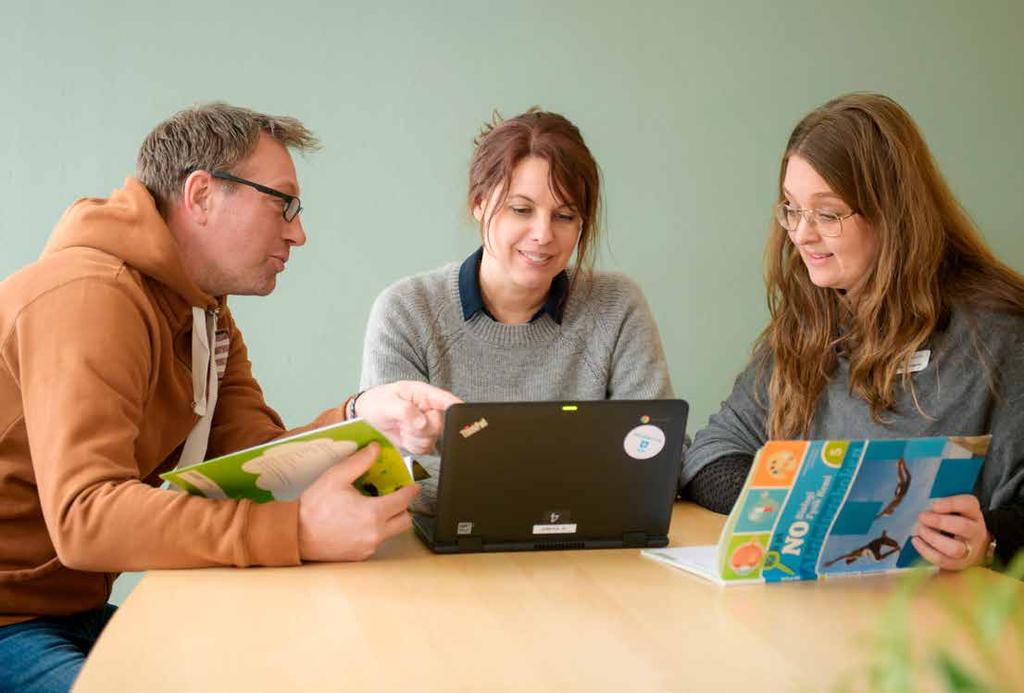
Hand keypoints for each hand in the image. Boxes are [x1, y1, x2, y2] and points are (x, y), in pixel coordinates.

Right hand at [298, 442, 420, 561]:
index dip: (411, 490)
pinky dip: (375, 531)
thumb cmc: (314, 506)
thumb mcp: (336, 477)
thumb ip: (360, 461)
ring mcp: (368, 548)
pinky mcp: (359, 556)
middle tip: (395, 496)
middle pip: (405, 520)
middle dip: (404, 507)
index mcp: (373, 513)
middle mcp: (374, 534)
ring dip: (390, 520)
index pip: (404, 501)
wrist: (295, 534)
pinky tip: (360, 521)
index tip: (413, 485)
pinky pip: (377, 542)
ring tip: (375, 507)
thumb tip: (376, 448)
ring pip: (392, 532)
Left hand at [355, 381, 461, 453]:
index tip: (462, 414)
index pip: (446, 400)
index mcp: (424, 394)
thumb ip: (405, 411)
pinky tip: (404, 438)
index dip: (455, 407)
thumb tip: (422, 423)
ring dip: (415, 438)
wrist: (365, 418)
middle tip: (406, 424)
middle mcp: (429, 410)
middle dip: (422, 429)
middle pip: (440, 425)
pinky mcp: (422, 440)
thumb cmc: (376, 403)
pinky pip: (425, 448)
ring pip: (432, 439)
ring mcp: (426, 426)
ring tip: (402, 429)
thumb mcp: (387, 402)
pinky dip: (413, 446)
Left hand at [912, 494, 990, 569]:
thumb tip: (927, 510)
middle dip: (939, 521)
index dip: (950, 503)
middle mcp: (976, 532)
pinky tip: (916, 540)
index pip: (968, 504)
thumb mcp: (954, 510)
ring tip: (920, 530)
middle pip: (963, 527)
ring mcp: (970, 550)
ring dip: (932, 538)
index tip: (934, 505)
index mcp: (974, 514)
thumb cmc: (955, 523)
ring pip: (954, 548)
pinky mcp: (958, 564)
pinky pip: (942, 560)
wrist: (970, 548)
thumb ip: (942, 507)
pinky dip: (925, 550)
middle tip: (922, 517)